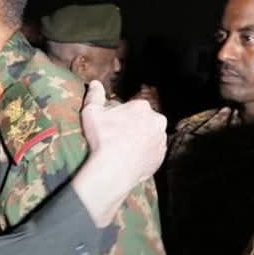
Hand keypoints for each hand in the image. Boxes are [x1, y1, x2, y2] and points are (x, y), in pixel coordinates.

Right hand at [76, 81, 167, 225]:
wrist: (113, 170)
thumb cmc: (102, 139)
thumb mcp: (92, 113)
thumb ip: (95, 95)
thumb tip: (95, 83)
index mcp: (142, 106)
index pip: (130, 107)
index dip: (119, 116)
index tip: (110, 125)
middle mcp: (157, 121)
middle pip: (142, 120)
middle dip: (132, 126)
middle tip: (116, 137)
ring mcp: (161, 140)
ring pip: (148, 135)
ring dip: (139, 139)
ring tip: (121, 149)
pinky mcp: (161, 157)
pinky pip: (151, 151)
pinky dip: (143, 153)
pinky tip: (129, 157)